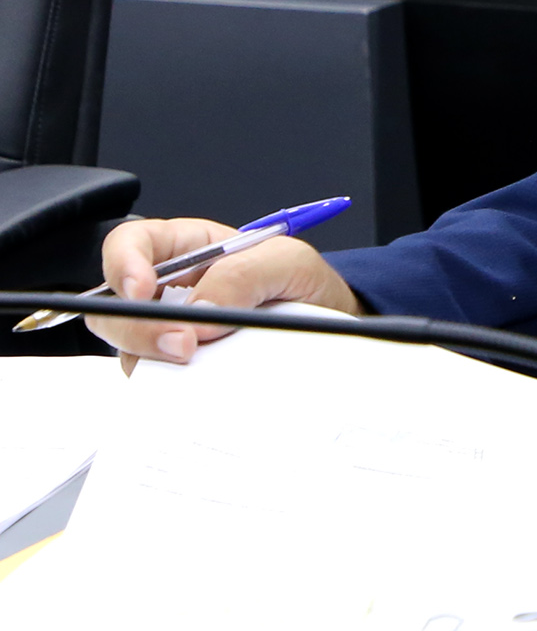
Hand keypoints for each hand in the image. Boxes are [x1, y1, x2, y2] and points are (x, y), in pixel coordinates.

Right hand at [88, 218, 362, 366]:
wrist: (326, 325)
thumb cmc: (301, 282)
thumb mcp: (289, 260)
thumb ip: (246, 272)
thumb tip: (200, 311)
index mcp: (185, 248)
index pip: (131, 244)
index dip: (123, 263)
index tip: (140, 290)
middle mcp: (166, 290)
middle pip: (116, 307)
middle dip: (139, 327)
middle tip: (183, 344)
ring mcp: (168, 331)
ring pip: (129, 349)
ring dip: (155, 359)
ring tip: (201, 363)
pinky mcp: (177, 369)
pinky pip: (156, 381)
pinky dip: (171, 386)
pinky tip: (203, 384)